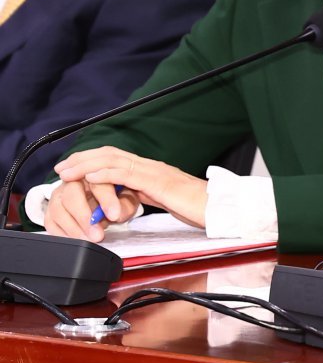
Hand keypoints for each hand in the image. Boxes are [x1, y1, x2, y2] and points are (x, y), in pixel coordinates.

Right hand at [43, 179, 141, 242]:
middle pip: (72, 195)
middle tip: (98, 235)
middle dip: (84, 217)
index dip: (107, 200)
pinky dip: (63, 234)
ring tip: (90, 240)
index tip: (114, 215)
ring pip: (58, 209)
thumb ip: (125, 204)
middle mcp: (72, 180)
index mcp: (94, 172)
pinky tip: (78, 240)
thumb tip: (116, 215)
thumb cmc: (117, 195)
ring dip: (74, 228)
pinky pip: (50, 222)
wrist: (104, 198)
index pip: (98, 183)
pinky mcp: (51, 209)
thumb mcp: (127, 197)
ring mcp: (59, 194)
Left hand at [53, 146, 207, 233]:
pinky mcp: (158, 184)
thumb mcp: (165, 200)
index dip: (92, 159)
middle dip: (83, 159)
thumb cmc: (197, 207)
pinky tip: (91, 177)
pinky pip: (127, 175)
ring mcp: (155, 173)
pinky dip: (106, 174)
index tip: (73, 166)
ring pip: (115, 161)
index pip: (117, 158)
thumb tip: (126, 199)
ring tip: (68, 171)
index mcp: (151, 170)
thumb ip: (146, 195)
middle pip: (111, 154)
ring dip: (87, 165)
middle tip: (62, 166)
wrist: (219, 207)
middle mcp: (151, 166)